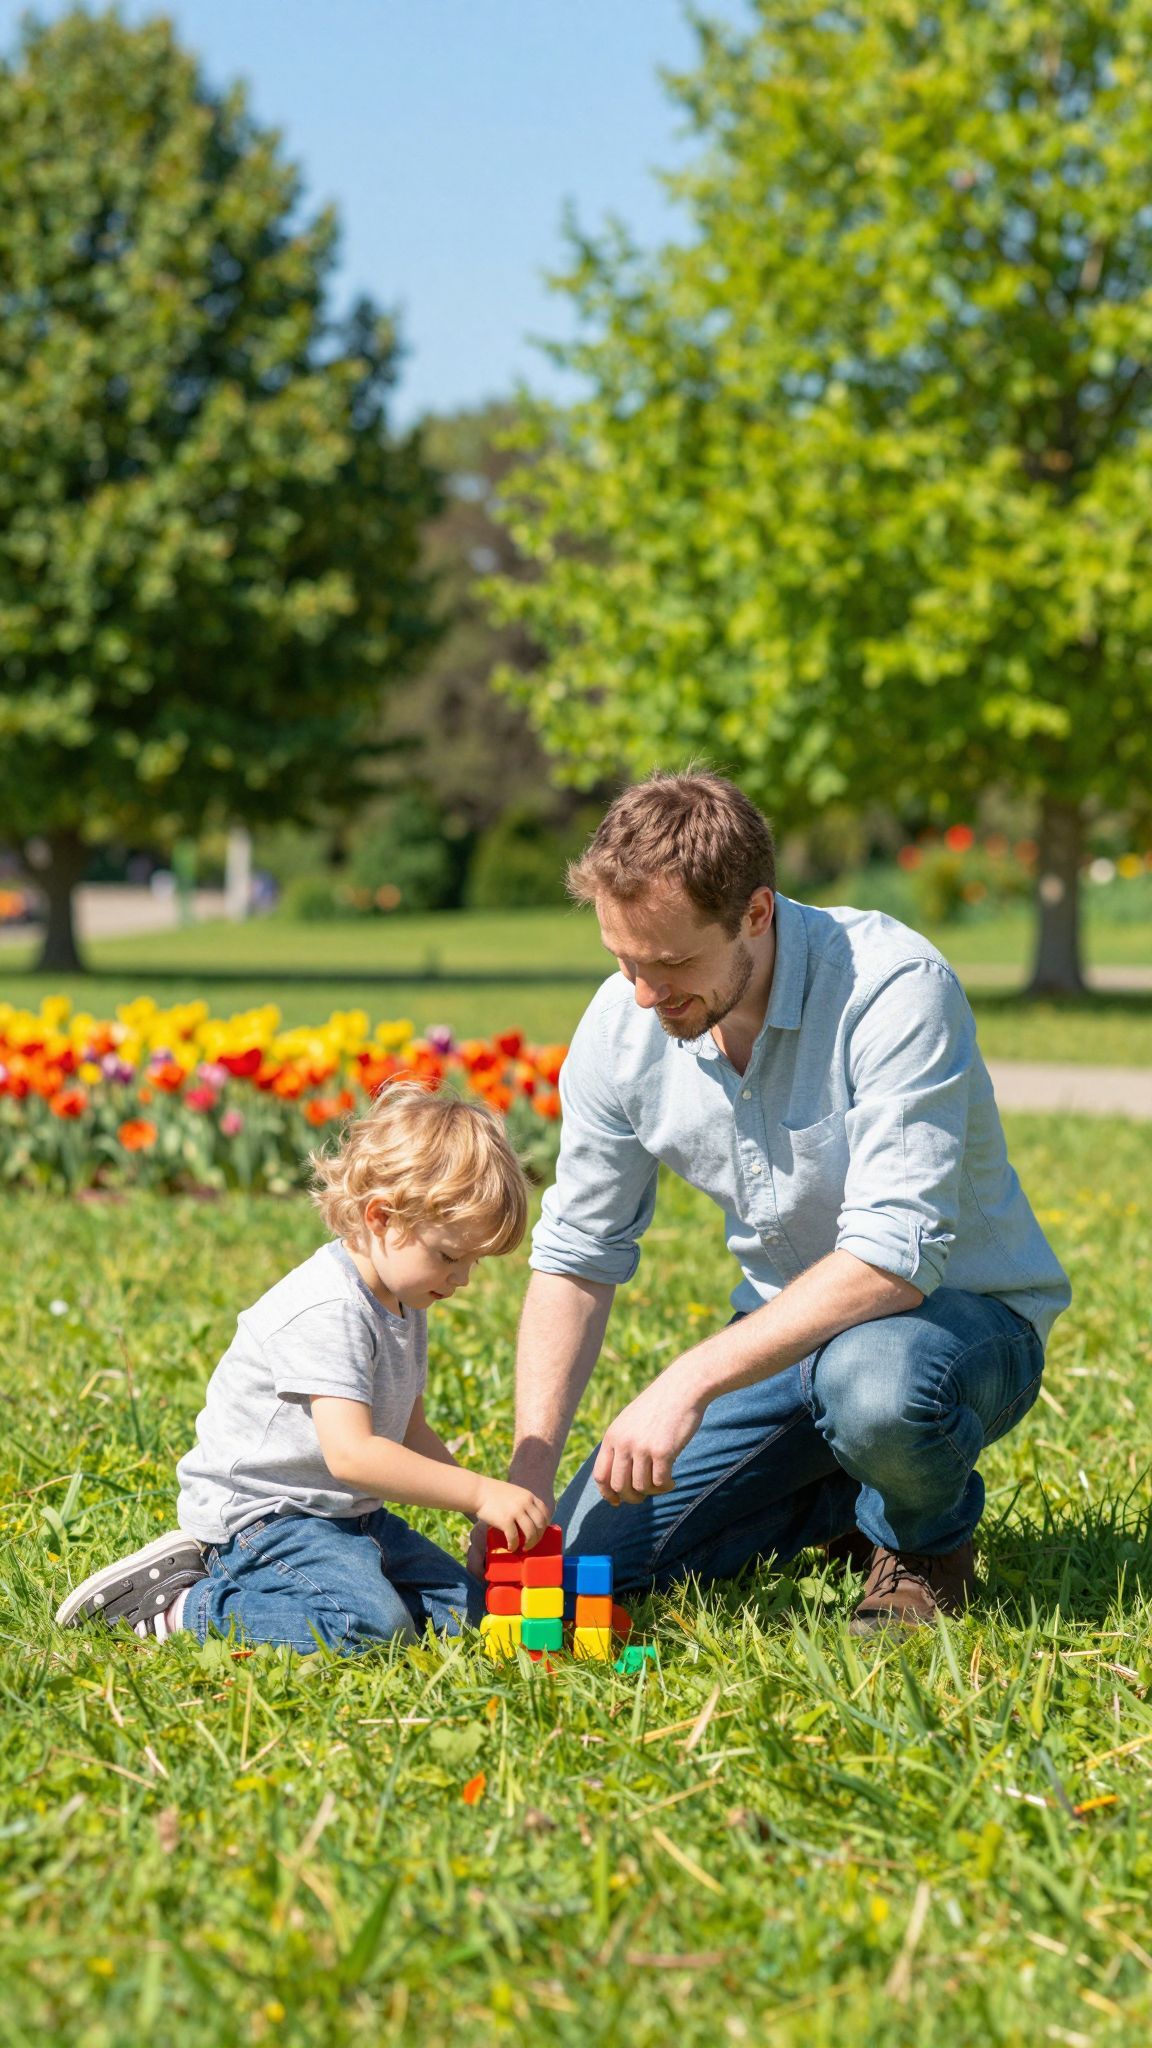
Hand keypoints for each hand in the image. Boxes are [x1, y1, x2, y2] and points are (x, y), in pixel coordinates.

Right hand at [470, 1478, 551, 1553]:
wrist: (478, 1491)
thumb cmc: (493, 1493)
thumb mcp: (514, 1493)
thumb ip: (523, 1503)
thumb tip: (528, 1519)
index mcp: (528, 1496)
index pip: (545, 1512)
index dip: (545, 1524)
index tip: (540, 1531)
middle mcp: (525, 1503)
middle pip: (540, 1524)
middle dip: (539, 1537)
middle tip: (533, 1543)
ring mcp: (516, 1512)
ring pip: (531, 1533)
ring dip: (530, 1543)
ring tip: (525, 1548)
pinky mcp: (505, 1520)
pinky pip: (514, 1538)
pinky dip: (514, 1545)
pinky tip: (511, 1547)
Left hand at [593, 1365, 704, 1505]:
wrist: (682, 1388)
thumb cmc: (659, 1407)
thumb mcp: (630, 1422)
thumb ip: (622, 1446)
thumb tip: (618, 1483)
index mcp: (612, 1436)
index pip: (601, 1476)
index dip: (608, 1494)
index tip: (617, 1502)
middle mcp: (623, 1443)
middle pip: (619, 1486)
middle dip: (632, 1497)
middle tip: (645, 1495)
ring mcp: (642, 1447)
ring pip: (641, 1487)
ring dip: (652, 1491)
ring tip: (663, 1483)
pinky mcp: (663, 1451)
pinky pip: (660, 1483)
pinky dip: (666, 1487)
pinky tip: (673, 1481)